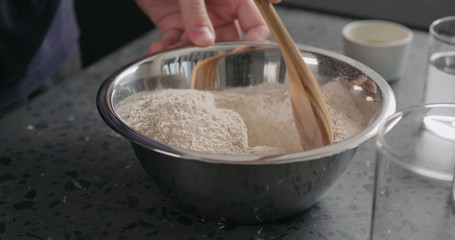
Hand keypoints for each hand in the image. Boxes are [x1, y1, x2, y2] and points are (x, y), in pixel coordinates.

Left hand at [135, 0, 280, 52]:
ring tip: (177, 55)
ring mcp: (198, 21)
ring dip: (188, 54)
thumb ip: (197, 11)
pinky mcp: (175, 26)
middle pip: (228, 42)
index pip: (256, 24)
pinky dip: (167, 48)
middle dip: (218, 55)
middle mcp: (219, 13)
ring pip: (200, 47)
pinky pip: (175, 43)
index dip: (254, 40)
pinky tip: (158, 48)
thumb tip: (204, 40)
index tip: (243, 54)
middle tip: (208, 63)